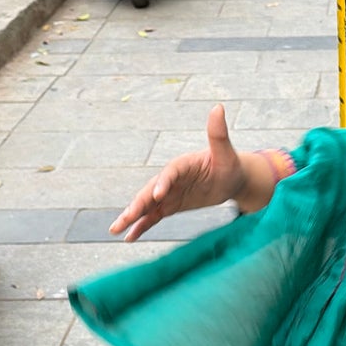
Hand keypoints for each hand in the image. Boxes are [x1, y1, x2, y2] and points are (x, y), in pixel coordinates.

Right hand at [111, 105, 247, 241]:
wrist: (230, 179)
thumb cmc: (230, 164)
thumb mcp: (226, 152)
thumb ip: (218, 134)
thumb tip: (218, 107)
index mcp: (183, 164)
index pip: (170, 173)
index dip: (164, 182)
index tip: (158, 195)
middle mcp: (170, 178)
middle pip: (150, 191)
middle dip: (138, 204)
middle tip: (126, 217)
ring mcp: (167, 193)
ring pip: (146, 205)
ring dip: (131, 217)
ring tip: (116, 230)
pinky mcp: (169, 205)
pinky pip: (153, 217)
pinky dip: (141, 226)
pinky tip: (129, 238)